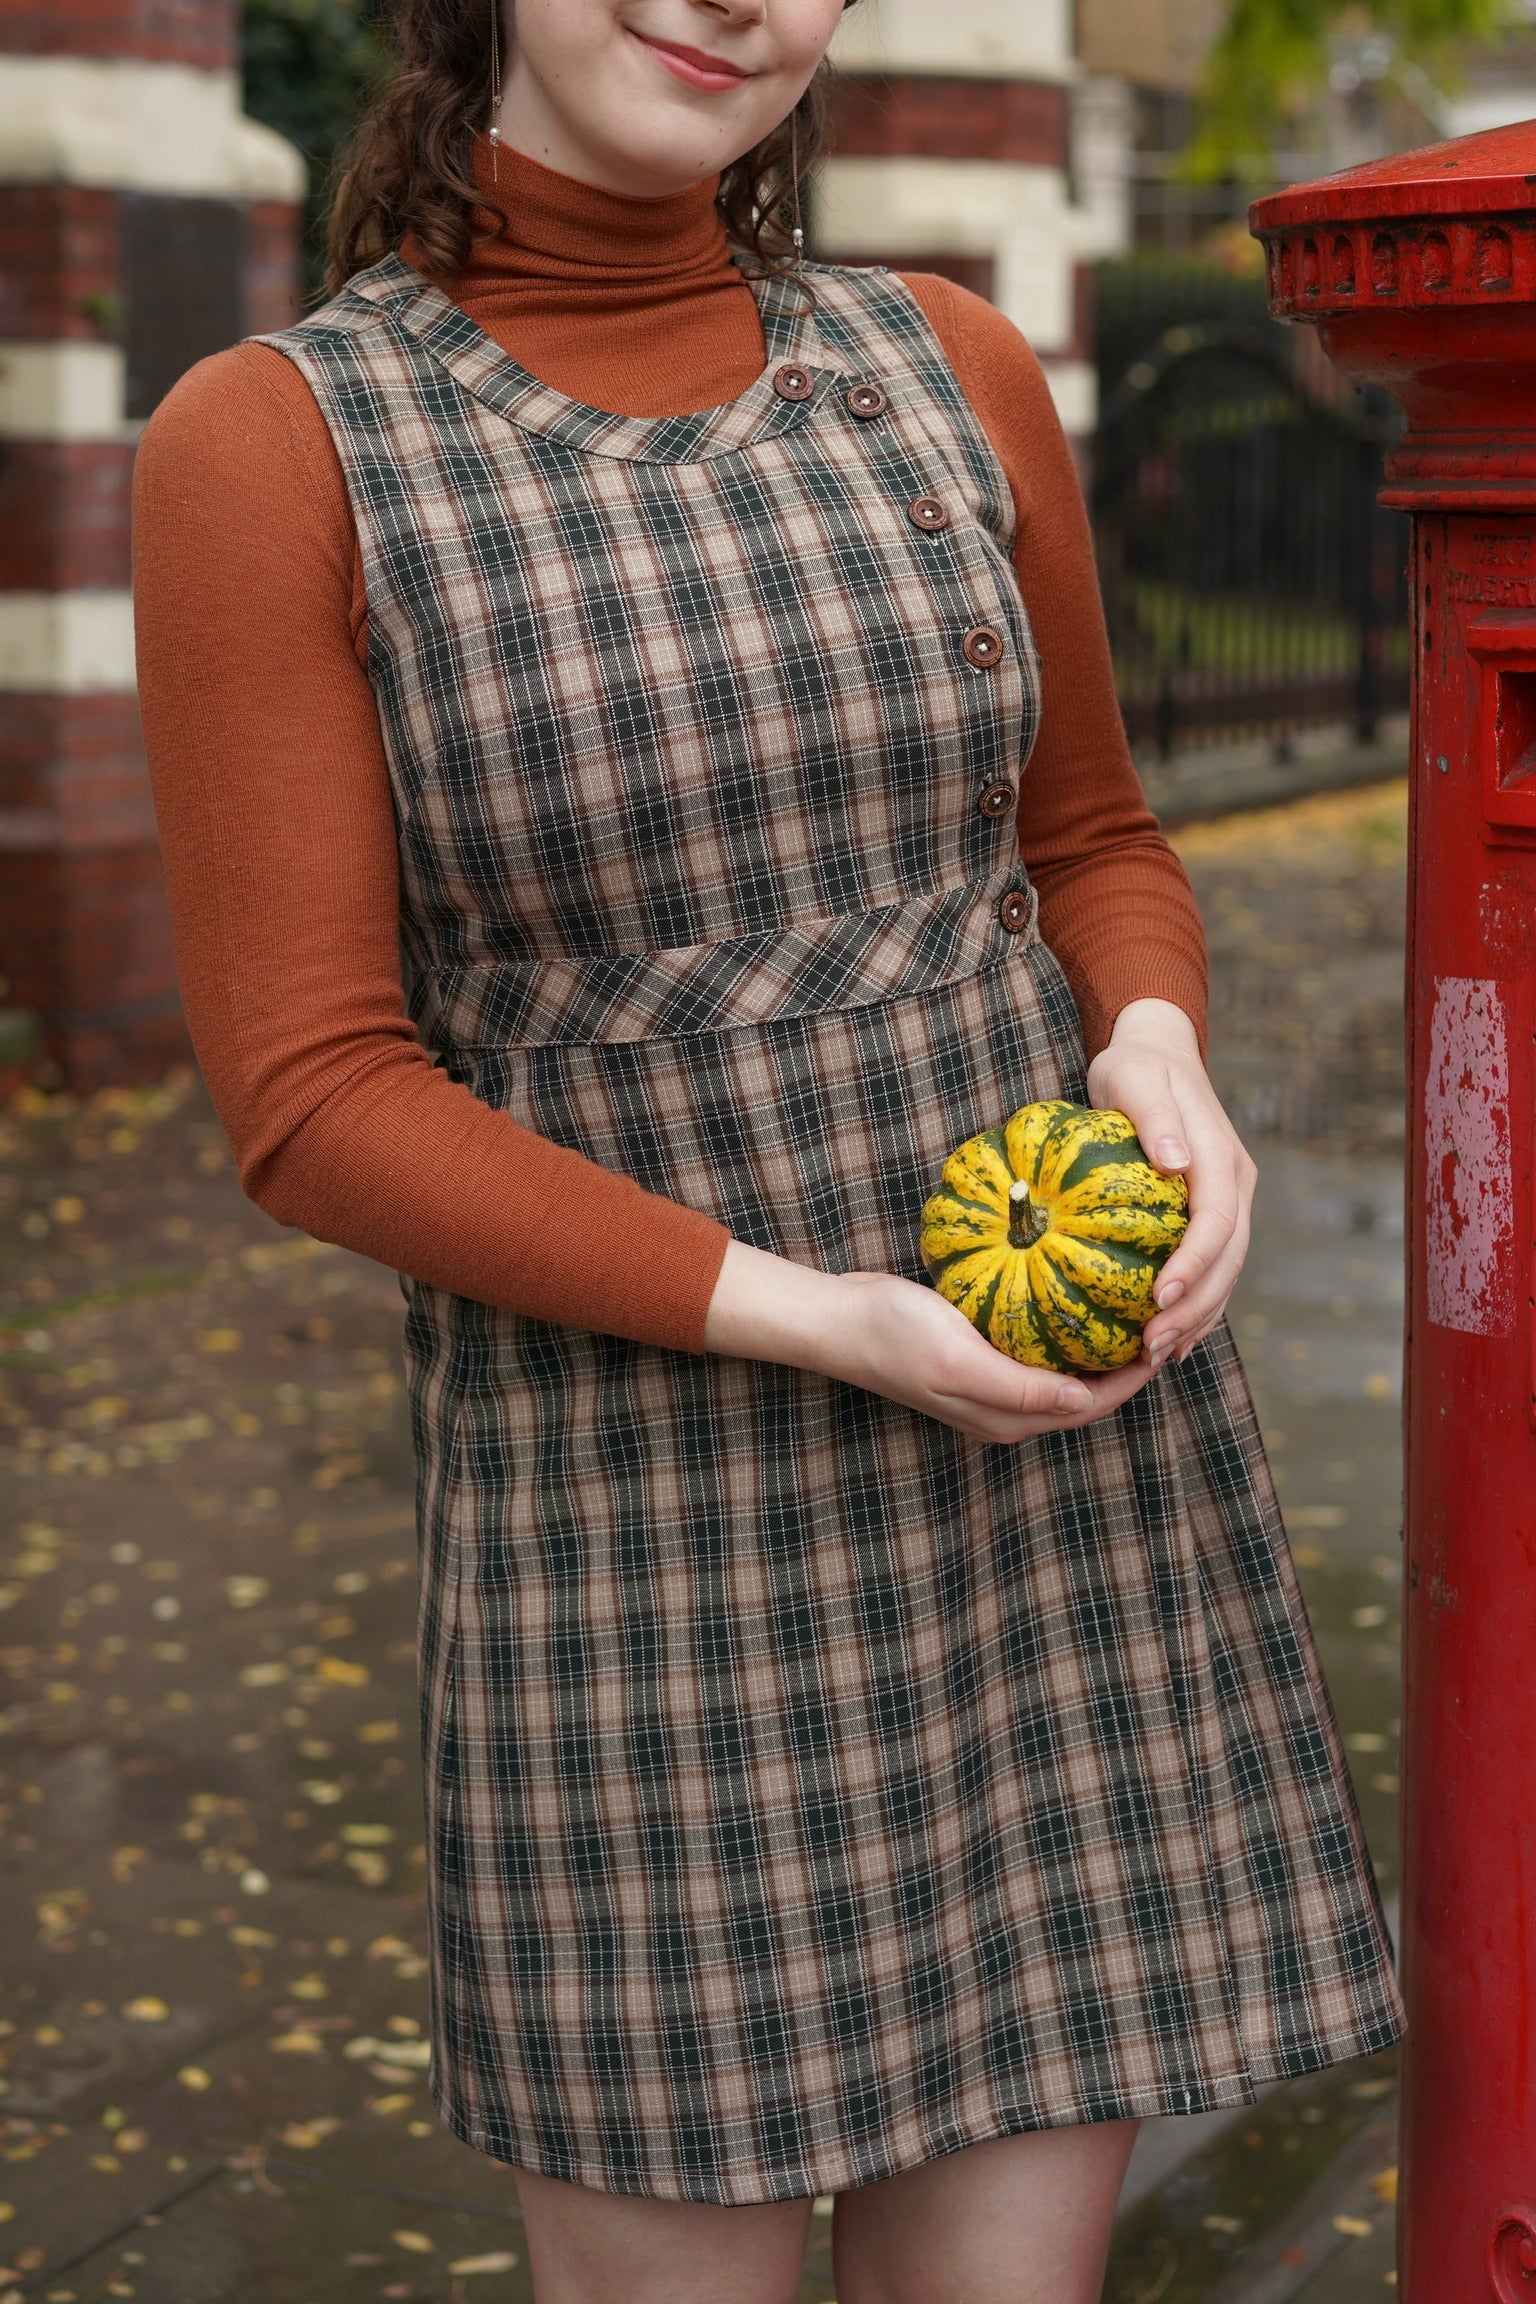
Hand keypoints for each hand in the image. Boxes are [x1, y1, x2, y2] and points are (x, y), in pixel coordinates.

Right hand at [702, 1243, 1156, 1443]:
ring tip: (1132, 1310)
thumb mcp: (960, 1360)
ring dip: (1099, 1350)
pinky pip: (1037, 1353)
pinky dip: (1064, 1333)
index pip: (1092, 1406)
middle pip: (1086, 1396)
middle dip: (1127, 1366)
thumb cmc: (894, 1336)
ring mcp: (991, 1387)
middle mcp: (1006, 1411)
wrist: (837, 1320)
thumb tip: (1083, 1402)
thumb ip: (1021, 1388)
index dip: (1134, 1378)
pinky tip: (1075, 1299)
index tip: (1166, 1337)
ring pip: (1064, 1376)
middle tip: (1160, 1319)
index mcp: (1008, 1419)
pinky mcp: (978, 1360)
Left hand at [1085, 997, 1256, 1368]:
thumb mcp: (1133, 1079)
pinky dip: (1196, 1304)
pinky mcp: (1213, 1212)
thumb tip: (1174, 1161)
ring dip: (1197, 1316)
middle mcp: (1235, 1184)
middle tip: (1152, 1347)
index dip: (1194, 1265)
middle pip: (1228, 1258)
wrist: (1158, 1053)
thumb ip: (1155, 1117)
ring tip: (1157, 1354)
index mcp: (1220, 1158)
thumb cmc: (1135, 1067)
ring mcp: (1230, 1200)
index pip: (1217, 1221)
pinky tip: (1169, 1337)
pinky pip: (1212, 1266)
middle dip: (1195, 1307)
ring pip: (1226, 1270)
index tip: (1160, 1300)